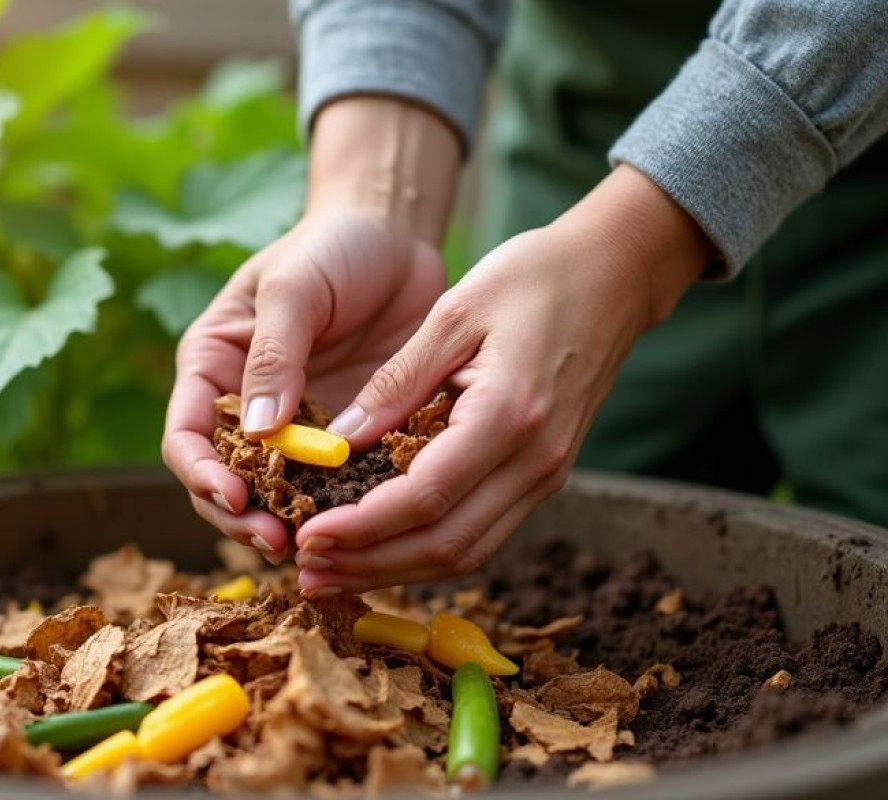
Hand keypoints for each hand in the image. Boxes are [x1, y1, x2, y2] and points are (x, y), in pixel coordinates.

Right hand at [162, 97, 461, 563]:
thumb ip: (273, 354)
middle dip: (243, 517)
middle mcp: (246, 406)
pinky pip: (335, 487)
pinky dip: (340, 512)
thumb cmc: (329, 246)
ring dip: (290, 526)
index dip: (202, 475)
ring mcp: (296, 428)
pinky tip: (361, 528)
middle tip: (281, 542)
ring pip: (276, 496)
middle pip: (224, 481)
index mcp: (213, 366)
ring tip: (318, 549)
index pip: (187, 436)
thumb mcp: (293, 287)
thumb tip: (259, 429)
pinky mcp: (344, 437)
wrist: (394, 235)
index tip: (236, 496)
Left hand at [294, 164, 711, 594]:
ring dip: (394, 570)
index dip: (362, 527)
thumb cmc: (532, 277)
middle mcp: (536, 460)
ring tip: (331, 573)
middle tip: (307, 573)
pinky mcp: (543, 474)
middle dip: (370, 566)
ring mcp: (546, 473)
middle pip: (445, 545)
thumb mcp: (453, 312)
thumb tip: (340, 443)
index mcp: (509, 414)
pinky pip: (481, 531)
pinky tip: (379, 548)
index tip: (309, 536)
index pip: (426, 498)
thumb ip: (396, 382)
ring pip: (466, 552)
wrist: (616, 274)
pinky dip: (426, 550)